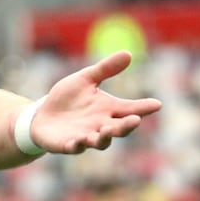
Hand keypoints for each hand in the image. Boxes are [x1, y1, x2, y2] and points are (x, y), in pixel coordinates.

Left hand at [29, 51, 161, 154]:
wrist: (42, 115)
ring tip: (107, 130)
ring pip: (101, 141)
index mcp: (108, 109)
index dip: (144, 107)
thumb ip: (105, 69)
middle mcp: (101, 125)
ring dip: (105, 137)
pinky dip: (78, 145)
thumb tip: (128, 53)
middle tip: (135, 120)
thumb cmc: (67, 98)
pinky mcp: (68, 145)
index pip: (130, 109)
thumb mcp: (85, 79)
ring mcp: (86, 137)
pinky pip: (75, 147)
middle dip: (127, 125)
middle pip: (119, 128)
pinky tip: (79, 140)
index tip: (157, 104)